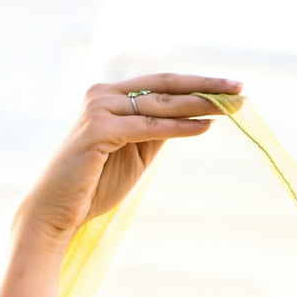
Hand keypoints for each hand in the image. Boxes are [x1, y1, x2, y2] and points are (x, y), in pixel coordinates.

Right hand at [15, 72, 240, 248]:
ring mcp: (99, 109)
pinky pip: (147, 127)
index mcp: (110, 97)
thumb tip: (188, 119)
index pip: (161, 85)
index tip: (230, 90)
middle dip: (205, 87)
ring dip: (197, 104)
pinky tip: (203, 126)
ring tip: (229, 107)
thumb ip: (154, 134)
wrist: (56, 211)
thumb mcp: (134, 156)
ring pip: (159, 104)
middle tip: (239, 89)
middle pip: (164, 86)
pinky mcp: (98, 130)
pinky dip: (177, 127)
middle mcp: (103, 95)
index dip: (197, 85)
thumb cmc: (93, 186)